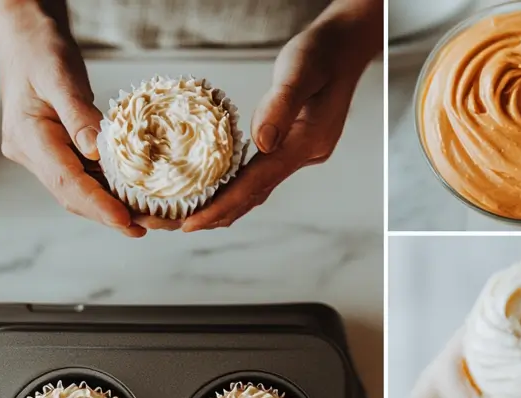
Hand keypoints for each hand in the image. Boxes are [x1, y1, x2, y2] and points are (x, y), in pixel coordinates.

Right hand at [0, 1, 144, 236]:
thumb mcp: (59, 75)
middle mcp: (31, 155)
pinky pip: (83, 178)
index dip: (96, 205)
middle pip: (72, 195)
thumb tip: (97, 152)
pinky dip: (108, 190)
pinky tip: (133, 198)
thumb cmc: (38, 47)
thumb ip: (78, 115)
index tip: (124, 220)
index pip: (65, 181)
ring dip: (111, 207)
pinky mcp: (56, 153)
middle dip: (108, 214)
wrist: (24, 35)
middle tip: (145, 227)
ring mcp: (42, 157)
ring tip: (147, 219)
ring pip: (79, 192)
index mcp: (26, 138)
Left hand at [183, 1, 381, 231]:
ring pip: (254, 192)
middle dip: (213, 216)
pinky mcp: (290, 149)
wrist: (345, 46)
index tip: (191, 224)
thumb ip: (283, 104)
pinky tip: (212, 192)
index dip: (221, 206)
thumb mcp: (302, 69)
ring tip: (184, 218)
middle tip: (175, 227)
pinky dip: (234, 189)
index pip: (256, 185)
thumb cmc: (323, 52)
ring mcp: (298, 156)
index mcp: (305, 144)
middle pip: (252, 198)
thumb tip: (261, 141)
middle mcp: (302, 157)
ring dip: (221, 208)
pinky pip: (257, 177)